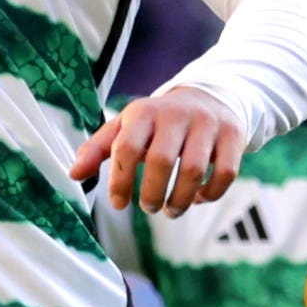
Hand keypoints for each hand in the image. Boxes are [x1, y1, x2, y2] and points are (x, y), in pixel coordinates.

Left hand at [73, 83, 248, 214]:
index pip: (126, 147)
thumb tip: (73, 176)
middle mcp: (176, 114)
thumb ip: (99, 149)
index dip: (119, 180)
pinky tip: (198, 198)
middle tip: (148, 207)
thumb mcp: (127, 126)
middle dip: (151, 194)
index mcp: (144, 112)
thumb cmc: (158, 121)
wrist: (210, 96)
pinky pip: (224, 173)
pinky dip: (210, 194)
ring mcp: (207, 124)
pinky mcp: (233, 136)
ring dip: (179, 200)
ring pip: (193, 170)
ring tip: (170, 210)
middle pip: (161, 161)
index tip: (118, 204)